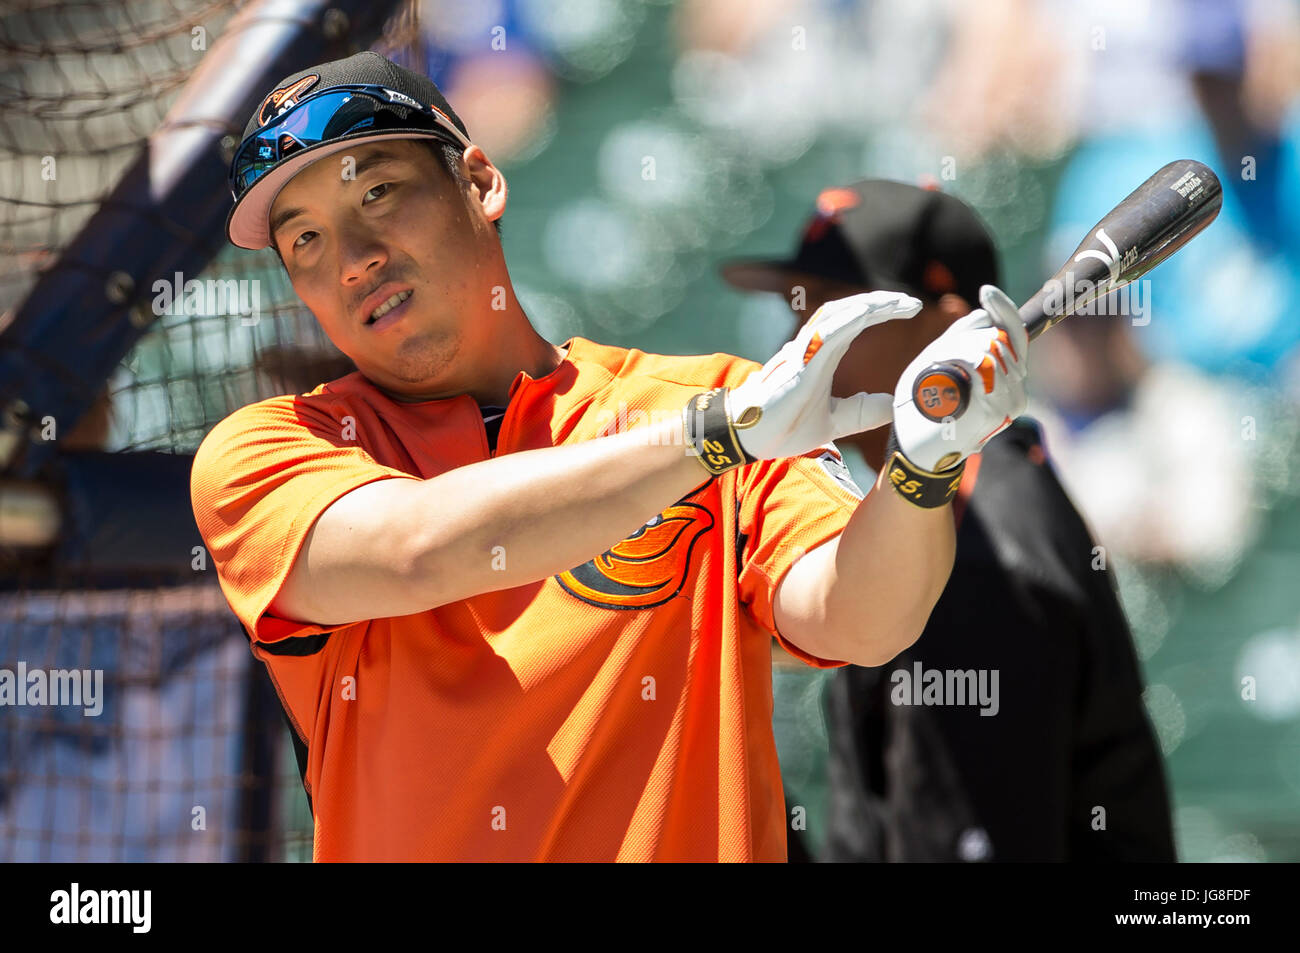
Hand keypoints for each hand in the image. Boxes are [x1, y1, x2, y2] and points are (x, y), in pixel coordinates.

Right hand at [682, 292, 921, 474]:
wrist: (749, 437)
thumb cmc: (783, 426)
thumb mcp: (834, 421)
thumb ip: (861, 411)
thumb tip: (892, 404)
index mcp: (823, 356)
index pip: (856, 323)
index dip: (881, 312)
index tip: (909, 309)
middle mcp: (814, 347)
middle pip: (850, 311)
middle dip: (882, 302)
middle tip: (912, 302)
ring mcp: (805, 352)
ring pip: (838, 315)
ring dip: (868, 305)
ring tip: (896, 302)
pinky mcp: (799, 364)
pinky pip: (825, 334)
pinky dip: (848, 320)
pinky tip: (868, 313)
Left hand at [891, 284, 1028, 471]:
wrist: (916, 447)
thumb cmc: (924, 406)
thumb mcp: (937, 363)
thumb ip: (961, 337)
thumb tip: (983, 314)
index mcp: (1001, 373)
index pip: (1014, 333)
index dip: (1004, 309)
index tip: (986, 291)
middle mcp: (1011, 387)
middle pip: (1000, 337)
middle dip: (966, 339)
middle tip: (940, 359)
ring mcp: (1007, 401)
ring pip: (993, 351)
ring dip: (958, 353)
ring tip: (939, 376)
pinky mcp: (994, 412)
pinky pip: (985, 369)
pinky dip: (960, 364)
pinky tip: (945, 381)